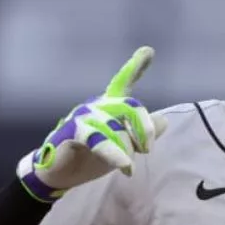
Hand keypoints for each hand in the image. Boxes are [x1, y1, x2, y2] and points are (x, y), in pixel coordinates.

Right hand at [16, 46, 168, 202]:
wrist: (59, 173)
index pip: (123, 82)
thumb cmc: (91, 157)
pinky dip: (114, 153)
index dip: (135, 67)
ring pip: (115, 126)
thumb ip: (142, 132)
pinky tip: (125, 166)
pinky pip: (97, 139)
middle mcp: (96, 105)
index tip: (148, 51)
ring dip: (126, 149)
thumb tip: (164, 121)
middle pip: (129, 106)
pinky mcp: (72, 132)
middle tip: (147, 150)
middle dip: (144, 128)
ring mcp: (83, 116)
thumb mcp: (123, 146)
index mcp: (108, 106)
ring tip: (127, 168)